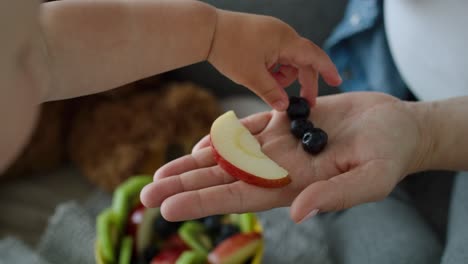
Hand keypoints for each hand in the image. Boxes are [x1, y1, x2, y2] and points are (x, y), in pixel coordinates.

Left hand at [140, 92, 425, 221]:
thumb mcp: (370, 178)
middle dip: (184, 186)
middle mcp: (278, 168)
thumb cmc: (390, 156)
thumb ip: (335, 195)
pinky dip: (221, 135)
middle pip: (222, 179)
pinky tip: (200, 144)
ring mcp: (279, 145)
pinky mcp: (285, 122)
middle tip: (146, 195)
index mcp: (292, 185)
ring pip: (227, 155)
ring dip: (193, 163)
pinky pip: (246, 129)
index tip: (168, 208)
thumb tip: (299, 212)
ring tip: (160, 172)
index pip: (239, 197)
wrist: (396, 126)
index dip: (203, 202)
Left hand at [208, 10, 340, 110]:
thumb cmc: (229, 49)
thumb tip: (284, 107)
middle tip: (302, 103)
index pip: (314, 56)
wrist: (207, 30)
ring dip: (282, 77)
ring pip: (288, 61)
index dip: (327, 70)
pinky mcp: (263, 35)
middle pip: (302, 61)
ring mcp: (273, 33)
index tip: (337, 82)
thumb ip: (271, 93)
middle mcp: (283, 34)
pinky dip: (273, 68)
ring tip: (264, 83)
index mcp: (285, 40)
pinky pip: (277, 55)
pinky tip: (259, 74)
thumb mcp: (251, 76)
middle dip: (302, 82)